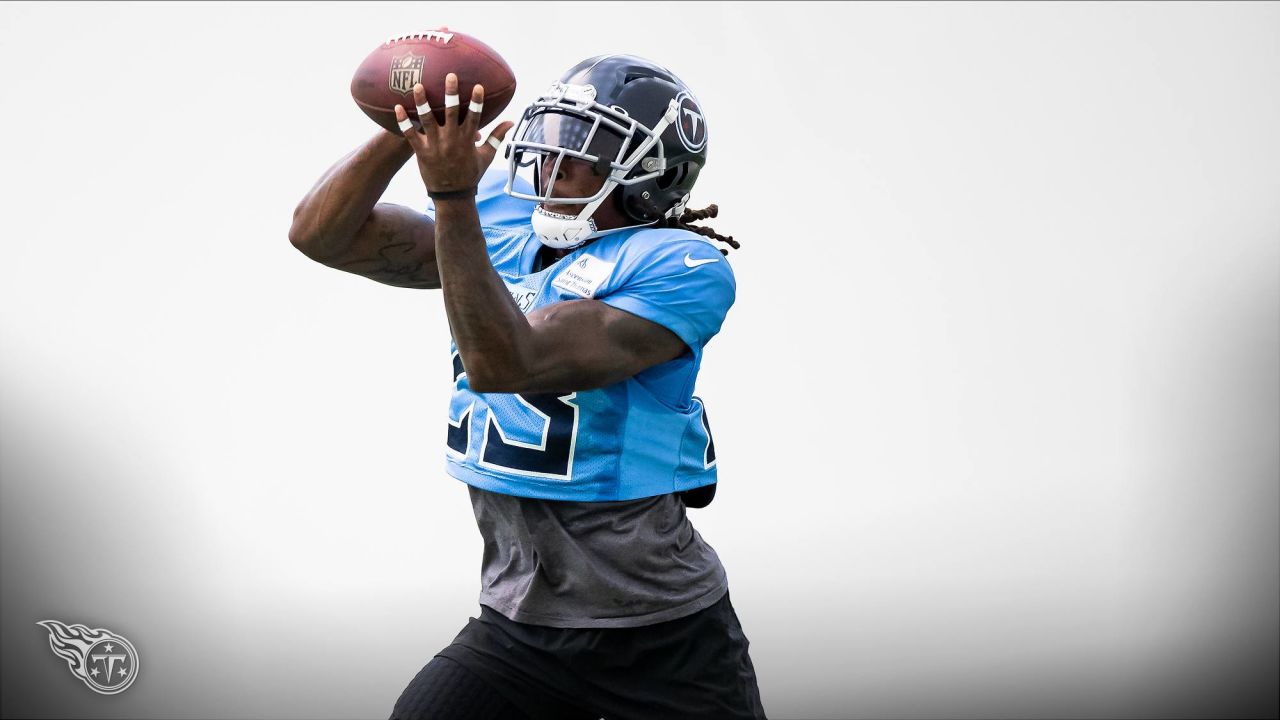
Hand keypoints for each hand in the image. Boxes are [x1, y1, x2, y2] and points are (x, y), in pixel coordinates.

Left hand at [394, 73, 514, 193]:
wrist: (453, 195)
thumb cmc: (470, 174)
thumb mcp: (486, 156)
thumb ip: (497, 137)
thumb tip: (511, 121)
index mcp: (468, 140)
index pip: (474, 117)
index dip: (476, 101)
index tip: (478, 86)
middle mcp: (451, 140)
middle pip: (451, 112)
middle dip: (451, 93)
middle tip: (450, 75)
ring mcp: (435, 145)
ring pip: (427, 119)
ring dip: (422, 102)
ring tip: (417, 86)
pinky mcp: (422, 151)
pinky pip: (410, 135)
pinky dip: (403, 122)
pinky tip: (397, 107)